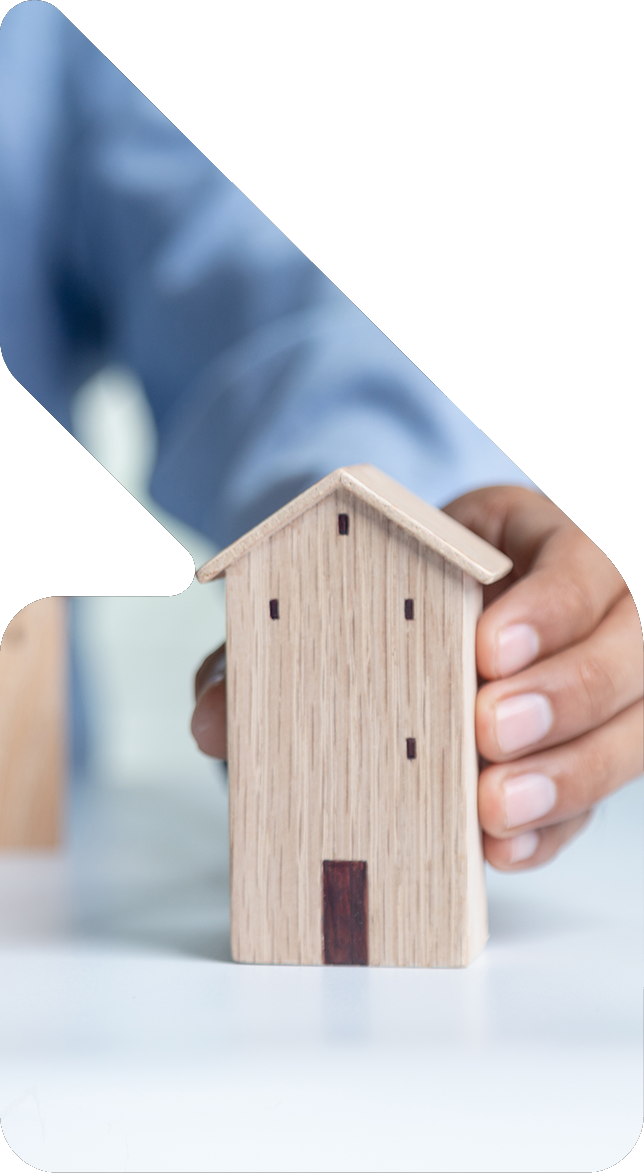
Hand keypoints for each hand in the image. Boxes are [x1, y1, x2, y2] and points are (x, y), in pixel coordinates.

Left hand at [192, 485, 642, 873]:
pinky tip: (503, 850)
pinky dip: (553, 828)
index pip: (583, 563)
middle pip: (630, 652)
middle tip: (487, 734)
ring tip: (492, 812)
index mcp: (543, 542)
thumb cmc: (393, 588)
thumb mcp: (342, 587)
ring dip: (569, 776)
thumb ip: (278, 640)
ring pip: (633, 728)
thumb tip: (211, 719)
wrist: (417, 606)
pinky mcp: (587, 751)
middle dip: (564, 696)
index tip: (486, 646)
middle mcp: (594, 610)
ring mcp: (600, 683)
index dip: (550, 607)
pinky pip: (598, 796)